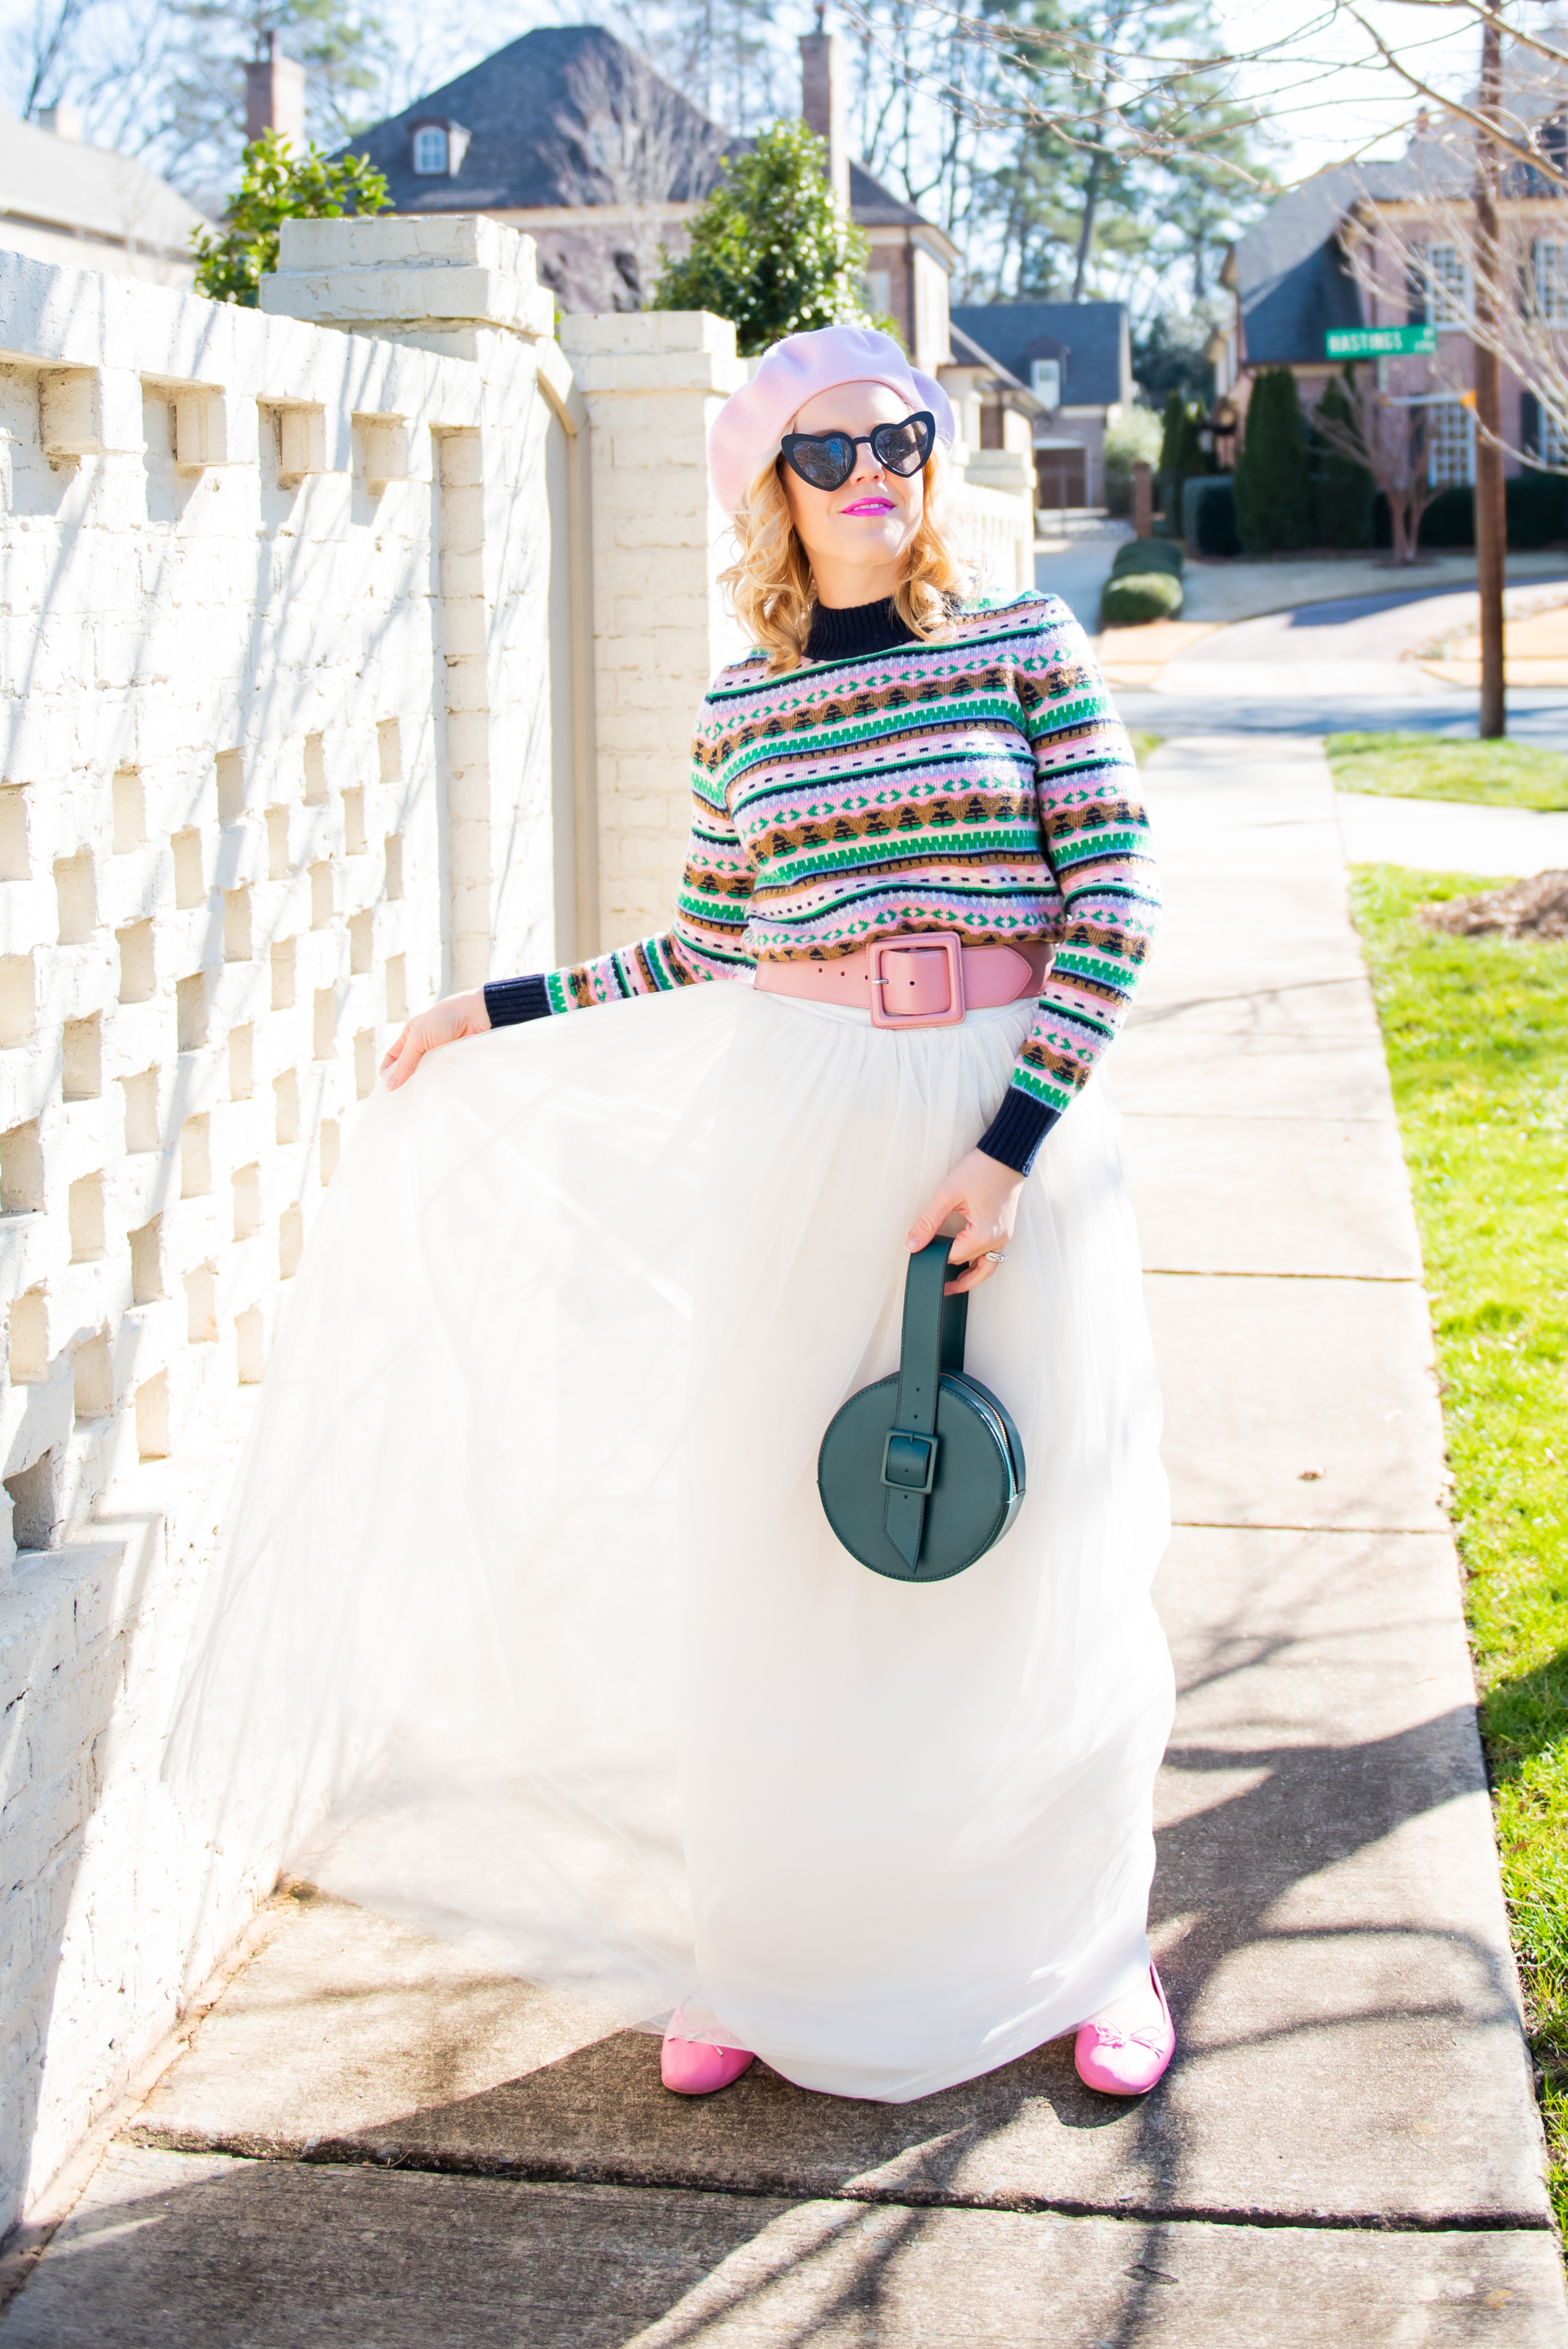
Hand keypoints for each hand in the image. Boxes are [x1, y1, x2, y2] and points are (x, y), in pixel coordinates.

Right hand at [380, 988, 490, 1089]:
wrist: (476, 1016)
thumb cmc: (444, 1019)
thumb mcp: (418, 1038)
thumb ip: (405, 1062)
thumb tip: (390, 1084)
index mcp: (410, 1035)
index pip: (393, 1057)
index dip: (387, 1071)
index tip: (387, 1086)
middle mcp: (422, 1046)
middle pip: (408, 1069)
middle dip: (404, 1081)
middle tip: (401, 1096)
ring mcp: (437, 1055)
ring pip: (424, 1074)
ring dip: (421, 1082)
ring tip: (417, 1094)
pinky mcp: (451, 1062)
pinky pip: (440, 1076)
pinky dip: (437, 1081)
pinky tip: (434, 1089)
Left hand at [907, 1148, 1023, 1293]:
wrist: (1006, 1156)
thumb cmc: (980, 1170)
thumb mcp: (947, 1195)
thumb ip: (928, 1223)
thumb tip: (913, 1245)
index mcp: (984, 1234)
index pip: (953, 1258)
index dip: (934, 1259)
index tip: (919, 1259)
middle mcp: (998, 1240)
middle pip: (970, 1266)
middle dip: (951, 1272)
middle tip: (934, 1284)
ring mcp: (1004, 1237)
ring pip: (987, 1268)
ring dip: (970, 1277)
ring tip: (950, 1284)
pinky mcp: (1005, 1231)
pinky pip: (993, 1256)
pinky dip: (979, 1264)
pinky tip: (965, 1264)